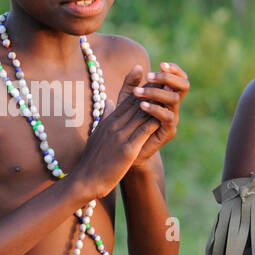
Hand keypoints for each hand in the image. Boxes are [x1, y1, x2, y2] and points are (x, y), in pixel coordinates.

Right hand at [68, 65, 157, 198]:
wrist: (86, 179)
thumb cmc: (93, 158)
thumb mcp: (99, 132)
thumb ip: (106, 115)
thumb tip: (110, 101)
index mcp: (109, 121)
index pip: (126, 100)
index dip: (139, 87)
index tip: (150, 75)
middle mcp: (114, 125)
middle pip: (135, 103)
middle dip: (151, 90)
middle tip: (165, 78)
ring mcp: (120, 136)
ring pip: (140, 115)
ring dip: (155, 103)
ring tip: (168, 93)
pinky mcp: (126, 149)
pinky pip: (142, 132)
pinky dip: (152, 122)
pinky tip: (163, 116)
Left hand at [128, 62, 187, 166]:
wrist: (127, 148)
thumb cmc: (127, 121)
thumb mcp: (126, 99)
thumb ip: (131, 84)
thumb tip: (137, 66)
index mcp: (166, 96)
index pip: (179, 78)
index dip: (174, 70)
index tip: (161, 64)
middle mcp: (173, 106)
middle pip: (184, 86)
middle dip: (168, 78)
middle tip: (149, 77)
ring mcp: (173, 118)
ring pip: (174, 99)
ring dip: (156, 92)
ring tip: (138, 92)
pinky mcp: (169, 131)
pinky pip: (167, 117)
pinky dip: (155, 108)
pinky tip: (142, 104)